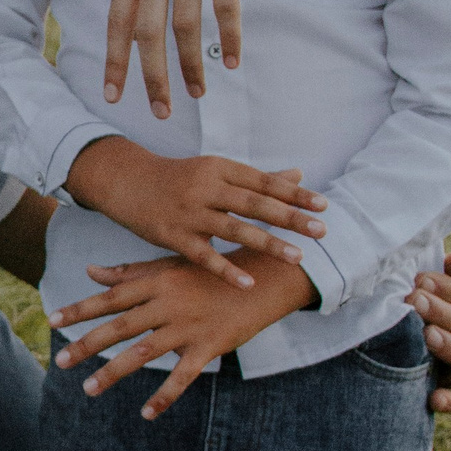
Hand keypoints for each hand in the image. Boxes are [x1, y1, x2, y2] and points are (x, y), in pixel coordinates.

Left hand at [49, 249, 315, 417]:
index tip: (52, 321)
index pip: (111, 297)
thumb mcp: (170, 266)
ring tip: (89, 389)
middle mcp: (168, 303)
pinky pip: (182, 376)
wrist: (262, 280)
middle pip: (120, 326)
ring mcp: (188, 326)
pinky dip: (164, 397)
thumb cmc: (210, 272)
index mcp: (157, 282)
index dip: (80, 309)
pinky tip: (147, 414)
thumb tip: (91, 271)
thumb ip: (130, 272)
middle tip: (61, 362)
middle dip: (87, 345)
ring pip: (143, 353)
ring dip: (114, 372)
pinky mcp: (208, 346)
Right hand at [64, 137, 325, 283]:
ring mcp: (188, 212)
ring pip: (234, 229)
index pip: (263, 181)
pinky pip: (204, 256)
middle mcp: (206, 187)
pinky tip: (249, 282)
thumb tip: (298, 175)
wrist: (126, 182)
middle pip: (254, 203)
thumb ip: (256, 178)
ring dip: (267, 243)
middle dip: (290, 218)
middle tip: (321, 230)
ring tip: (297, 257)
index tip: (323, 205)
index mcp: (219, 168)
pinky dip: (226, 269)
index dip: (294, 194)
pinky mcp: (172, 235)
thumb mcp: (215, 171)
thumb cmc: (178, 178)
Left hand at [103, 0, 256, 118]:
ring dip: (191, 64)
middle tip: (159, 112)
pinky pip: (228, 3)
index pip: (116, 18)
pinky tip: (234, 60)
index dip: (114, 60)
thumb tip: (155, 20)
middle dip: (152, 77)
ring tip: (198, 93)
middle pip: (148, 30)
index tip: (113, 95)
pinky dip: (230, 36)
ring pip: (187, 23)